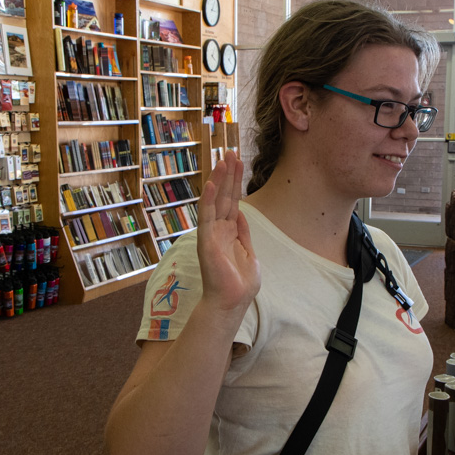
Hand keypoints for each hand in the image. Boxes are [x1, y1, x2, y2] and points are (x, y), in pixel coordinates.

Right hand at [197, 150, 260, 312]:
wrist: (232, 302)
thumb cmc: (240, 283)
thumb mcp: (249, 252)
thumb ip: (244, 232)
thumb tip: (241, 213)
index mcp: (229, 231)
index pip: (232, 200)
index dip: (235, 181)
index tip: (237, 161)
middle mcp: (218, 229)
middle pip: (224, 196)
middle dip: (228, 174)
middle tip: (230, 151)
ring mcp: (211, 234)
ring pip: (214, 201)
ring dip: (219, 180)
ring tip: (223, 160)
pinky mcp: (206, 241)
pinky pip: (206, 217)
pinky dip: (207, 199)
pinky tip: (210, 183)